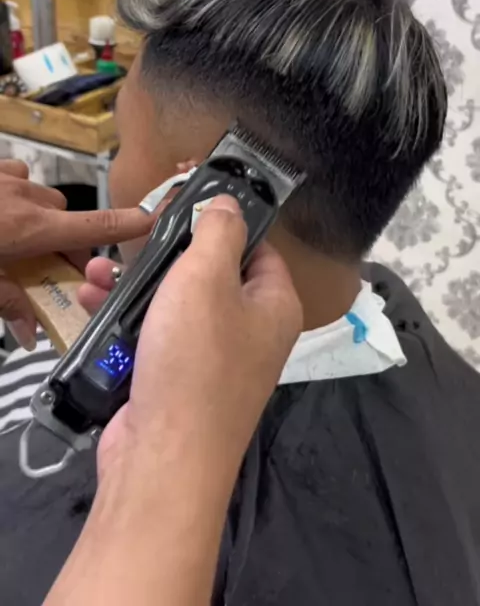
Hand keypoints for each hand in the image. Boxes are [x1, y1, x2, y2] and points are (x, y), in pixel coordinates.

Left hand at [0, 160, 153, 349]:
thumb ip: (6, 304)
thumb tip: (31, 334)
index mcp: (27, 228)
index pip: (90, 226)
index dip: (126, 224)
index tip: (155, 220)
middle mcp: (22, 196)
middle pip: (63, 215)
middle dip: (61, 238)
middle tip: (44, 264)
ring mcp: (1, 175)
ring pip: (37, 192)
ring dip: (35, 212)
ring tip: (11, 234)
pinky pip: (12, 173)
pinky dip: (12, 189)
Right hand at [80, 196, 301, 481]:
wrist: (164, 458)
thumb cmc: (195, 358)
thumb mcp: (206, 277)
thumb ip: (218, 231)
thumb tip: (228, 204)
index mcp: (274, 306)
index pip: (259, 249)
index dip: (224, 224)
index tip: (185, 207)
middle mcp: (251, 333)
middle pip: (211, 276)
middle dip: (167, 255)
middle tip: (136, 236)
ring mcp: (214, 363)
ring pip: (176, 306)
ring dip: (137, 284)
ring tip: (98, 270)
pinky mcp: (178, 383)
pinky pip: (156, 338)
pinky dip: (128, 320)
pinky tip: (94, 302)